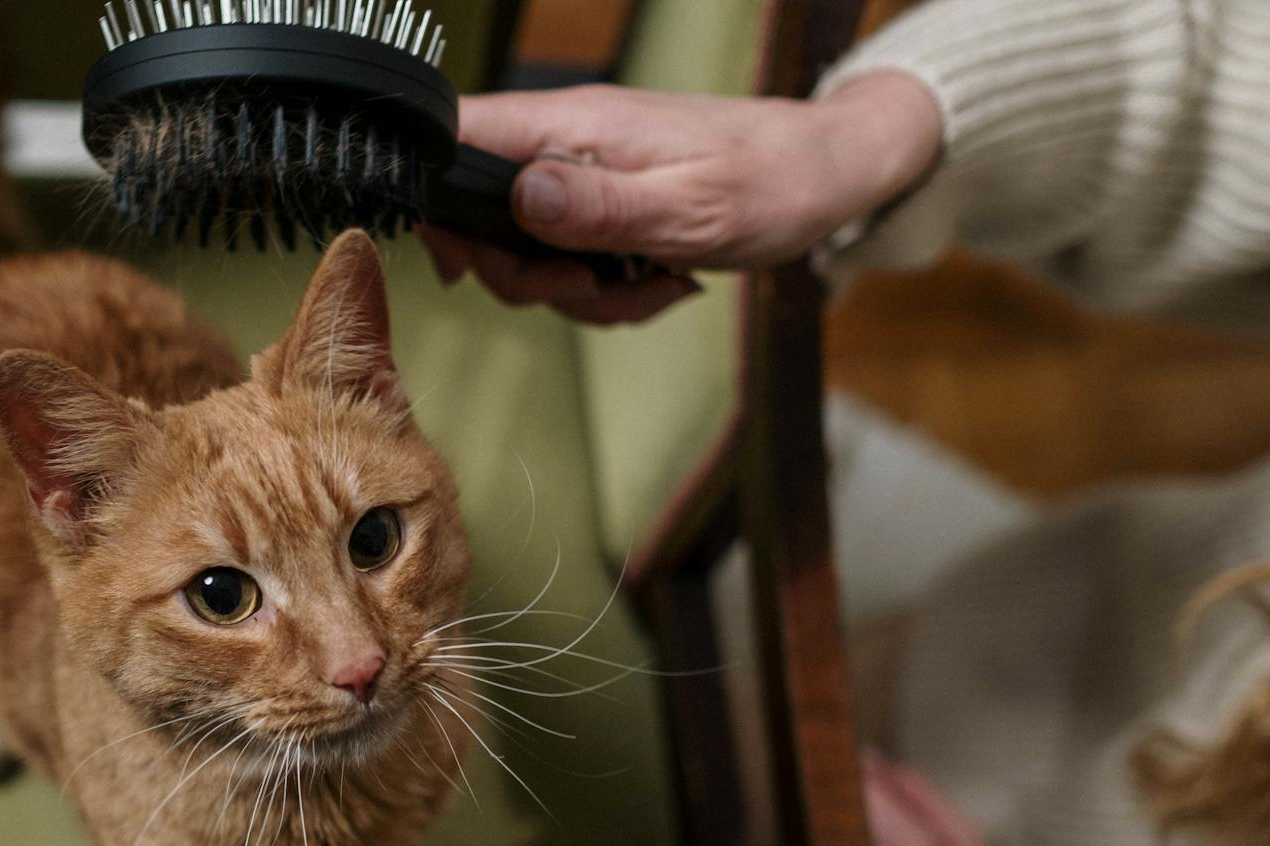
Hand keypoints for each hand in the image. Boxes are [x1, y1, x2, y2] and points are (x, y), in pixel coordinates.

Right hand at [420, 73, 941, 322]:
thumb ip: (599, 207)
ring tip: (647, 288)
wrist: (832, 176)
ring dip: (582, 294)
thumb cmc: (775, 181)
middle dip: (527, 275)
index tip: (464, 261)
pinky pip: (577, 264)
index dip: (437, 199)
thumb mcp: (689, 209)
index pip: (462, 135)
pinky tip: (660, 285)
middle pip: (483, 216)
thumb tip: (521, 196)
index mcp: (576, 127)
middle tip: (586, 289)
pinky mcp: (610, 208)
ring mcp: (589, 178)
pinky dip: (612, 292)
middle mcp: (571, 145)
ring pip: (532, 253)